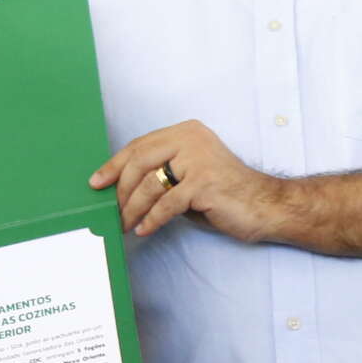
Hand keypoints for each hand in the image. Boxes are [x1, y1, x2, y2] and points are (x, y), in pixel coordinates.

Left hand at [93, 121, 285, 241]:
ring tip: (125, 225)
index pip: (139, 145)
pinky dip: (152, 220)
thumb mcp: (189, 176)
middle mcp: (191, 139)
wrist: (265, 206)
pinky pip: (166, 204)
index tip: (96, 182)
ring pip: (149, 185)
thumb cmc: (224, 194)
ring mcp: (198, 160)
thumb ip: (161, 174)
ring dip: (132, 209)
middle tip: (111, 212)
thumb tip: (121, 189)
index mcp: (186, 132)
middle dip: (120, 191)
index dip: (114, 165)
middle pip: (139, 162)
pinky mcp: (204, 183)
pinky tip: (144, 230)